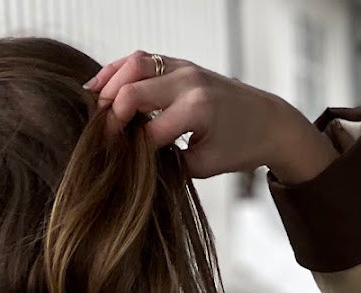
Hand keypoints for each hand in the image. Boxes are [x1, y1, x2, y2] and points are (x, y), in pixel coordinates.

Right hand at [83, 51, 337, 183]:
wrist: (268, 121)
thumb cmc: (240, 146)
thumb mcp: (205, 165)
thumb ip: (170, 161)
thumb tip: (135, 159)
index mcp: (198, 110)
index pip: (150, 131)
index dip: (129, 149)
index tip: (116, 162)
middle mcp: (189, 82)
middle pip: (134, 89)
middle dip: (112, 114)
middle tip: (100, 136)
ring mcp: (184, 67)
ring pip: (134, 63)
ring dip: (109, 82)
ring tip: (93, 104)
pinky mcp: (180, 64)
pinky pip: (142, 59)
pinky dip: (119, 71)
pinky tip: (101, 86)